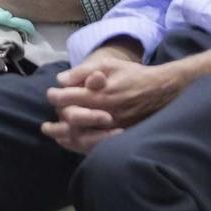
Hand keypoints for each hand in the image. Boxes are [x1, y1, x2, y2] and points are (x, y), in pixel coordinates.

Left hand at [41, 45, 185, 152]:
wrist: (160, 91)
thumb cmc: (132, 75)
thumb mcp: (109, 64)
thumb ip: (83, 71)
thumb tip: (61, 80)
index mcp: (100, 93)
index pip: (68, 98)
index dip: (55, 96)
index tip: (51, 94)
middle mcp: (104, 113)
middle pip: (71, 119)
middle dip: (57, 115)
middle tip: (51, 113)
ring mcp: (111, 128)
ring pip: (80, 136)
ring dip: (62, 134)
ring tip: (50, 131)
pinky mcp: (119, 136)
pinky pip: (94, 146)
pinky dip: (78, 145)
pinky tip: (68, 142)